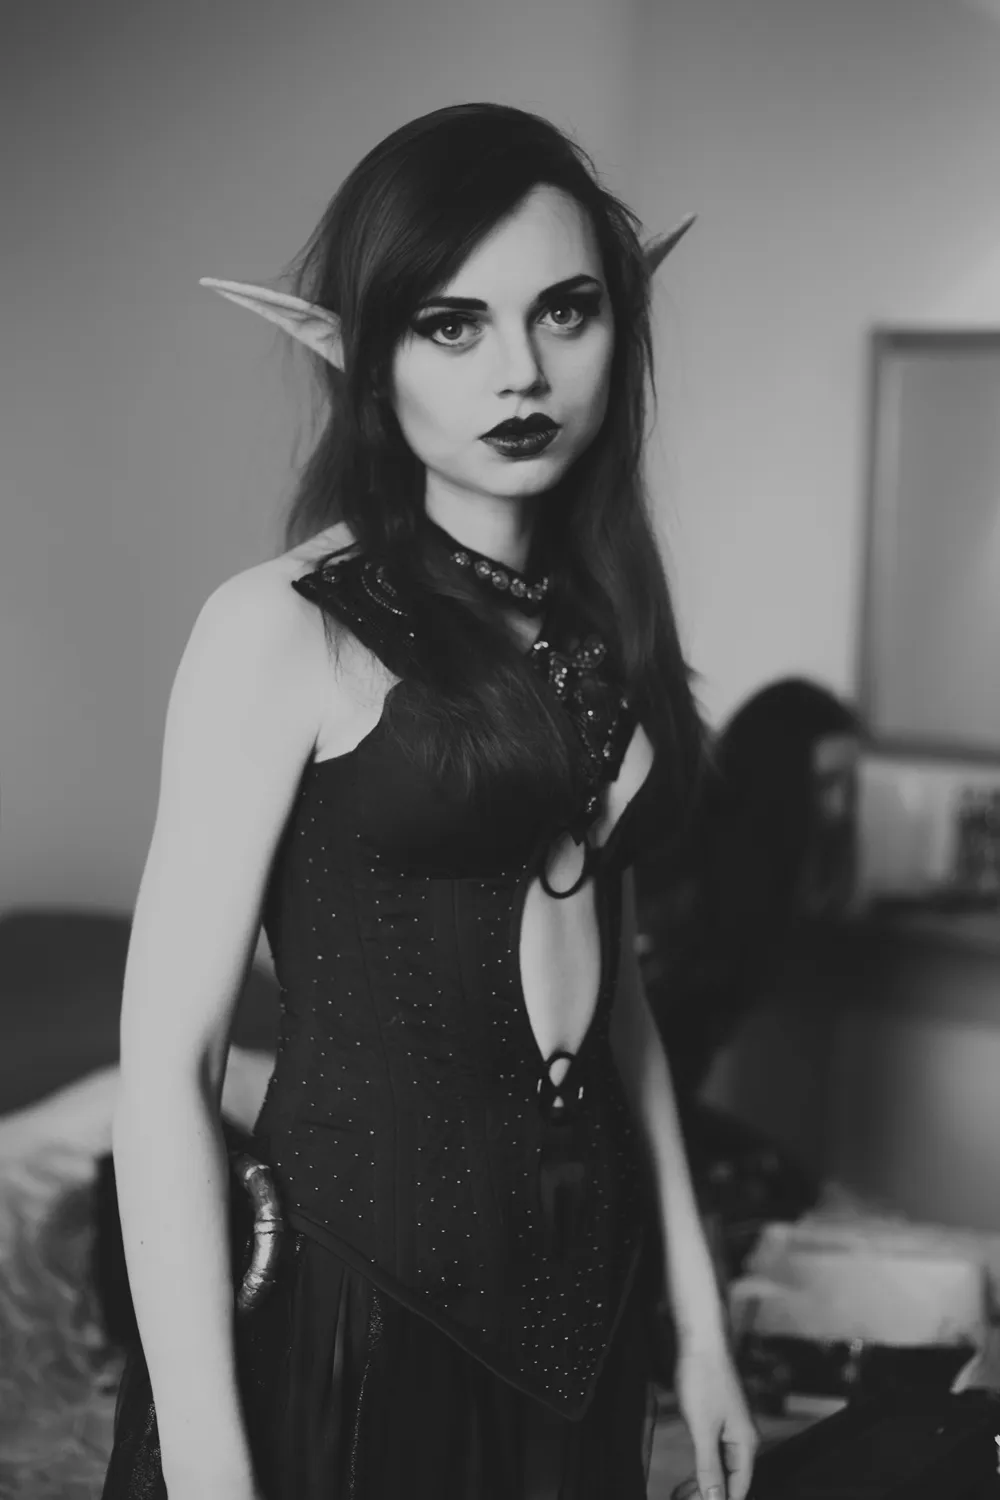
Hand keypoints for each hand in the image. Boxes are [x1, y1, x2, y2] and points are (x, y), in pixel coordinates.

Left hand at [673, 1339, 757, 1499]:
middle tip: (681, 1499)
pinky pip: (714, 1453)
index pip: (739, 1488)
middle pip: (731, 1480)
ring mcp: (731, 1429)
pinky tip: (688, 1475)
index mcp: (746, 1444)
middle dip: (709, 1495)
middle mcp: (743, 1439)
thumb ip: (709, 1467)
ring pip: (722, 1468)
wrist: (701, 1341)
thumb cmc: (704, 1379)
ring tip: (680, 1493)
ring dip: (704, 1483)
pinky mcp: (719, 1420)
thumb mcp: (703, 1428)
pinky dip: (702, 1466)